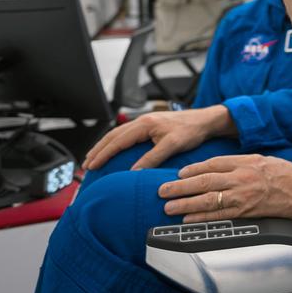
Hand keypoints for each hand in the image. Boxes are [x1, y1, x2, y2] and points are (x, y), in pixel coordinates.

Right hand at [83, 105, 234, 171]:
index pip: (117, 141)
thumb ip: (152, 158)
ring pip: (118, 134)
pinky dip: (116, 143)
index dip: (103, 154)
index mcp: (145, 124)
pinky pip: (126, 134)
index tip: (91, 165)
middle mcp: (142, 121)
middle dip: (98, 150)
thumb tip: (134, 172)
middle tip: (86, 165)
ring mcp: (146, 122)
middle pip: (113, 136)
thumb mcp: (172, 145)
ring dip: (104, 146)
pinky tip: (114, 150)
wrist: (206, 120)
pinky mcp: (150, 126)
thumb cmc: (191, 131)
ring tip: (93, 158)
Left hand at [158, 155, 291, 223]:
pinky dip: (201, 217)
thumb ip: (240, 162)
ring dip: (185, 203)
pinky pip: (219, 215)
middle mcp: (241, 178)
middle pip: (204, 181)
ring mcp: (242, 196)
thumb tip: (218, 166)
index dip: (193, 169)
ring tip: (169, 206)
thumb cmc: (285, 174)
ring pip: (207, 199)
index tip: (179, 173)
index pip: (212, 164)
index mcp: (244, 162)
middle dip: (180, 186)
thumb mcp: (262, 159)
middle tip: (164, 190)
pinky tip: (188, 218)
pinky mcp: (246, 211)